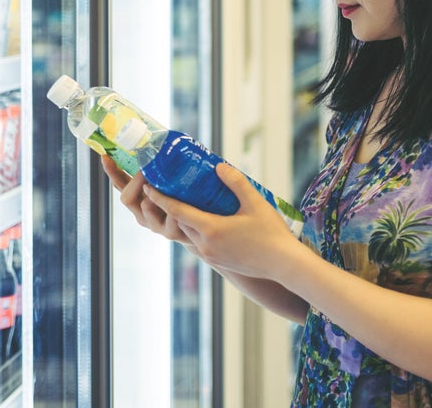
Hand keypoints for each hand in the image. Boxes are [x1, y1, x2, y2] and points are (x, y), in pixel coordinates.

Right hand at [101, 155, 199, 251]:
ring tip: (162, 185)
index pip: (121, 185)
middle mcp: (142, 213)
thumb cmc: (186, 201)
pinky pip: (169, 219)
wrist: (201, 228)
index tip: (105, 157)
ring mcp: (155, 224)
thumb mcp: (171, 182)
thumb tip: (162, 141)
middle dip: (136, 180)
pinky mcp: (171, 232)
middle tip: (147, 168)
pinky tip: (180, 202)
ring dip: (153, 195)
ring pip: (146, 207)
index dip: (112, 172)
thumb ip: (164, 169)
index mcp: (139, 200)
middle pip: (127, 198)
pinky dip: (173, 209)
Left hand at [144, 163, 301, 279]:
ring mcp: (211, 256)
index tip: (148, 186)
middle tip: (164, 187)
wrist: (284, 264)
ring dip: (183, 219)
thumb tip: (218, 166)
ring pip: (189, 233)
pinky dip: (196, 230)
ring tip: (183, 202)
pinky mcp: (218, 261)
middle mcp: (206, 245)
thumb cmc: (272, 233)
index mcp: (211, 229)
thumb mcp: (255, 202)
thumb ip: (236, 182)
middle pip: (180, 222)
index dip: (160, 197)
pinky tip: (203, 221)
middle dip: (170, 206)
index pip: (177, 210)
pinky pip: (200, 243)